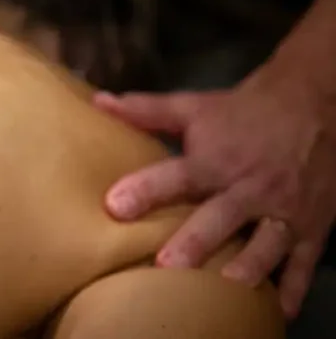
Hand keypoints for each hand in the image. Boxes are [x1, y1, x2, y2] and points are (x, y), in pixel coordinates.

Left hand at [94, 73, 335, 317]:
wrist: (316, 106)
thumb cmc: (242, 112)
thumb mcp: (194, 107)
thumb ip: (147, 111)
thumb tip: (100, 102)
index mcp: (215, 160)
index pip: (178, 175)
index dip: (147, 189)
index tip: (115, 205)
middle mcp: (249, 187)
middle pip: (221, 215)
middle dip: (196, 240)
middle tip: (167, 264)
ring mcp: (283, 211)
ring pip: (266, 242)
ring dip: (248, 265)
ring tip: (225, 287)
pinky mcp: (311, 228)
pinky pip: (303, 261)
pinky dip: (294, 287)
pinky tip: (279, 311)